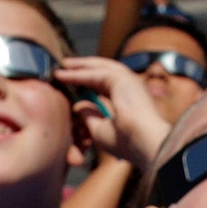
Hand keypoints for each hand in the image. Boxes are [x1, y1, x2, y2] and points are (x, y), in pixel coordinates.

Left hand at [55, 56, 169, 171]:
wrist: (143, 141)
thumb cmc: (127, 142)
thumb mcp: (100, 130)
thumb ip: (89, 116)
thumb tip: (77, 106)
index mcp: (129, 99)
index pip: (105, 85)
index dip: (88, 82)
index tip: (70, 83)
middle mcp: (130, 87)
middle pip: (102, 72)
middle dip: (83, 68)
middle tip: (65, 66)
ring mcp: (128, 80)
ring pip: (99, 68)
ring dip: (79, 66)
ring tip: (63, 65)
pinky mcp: (123, 78)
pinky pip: (94, 73)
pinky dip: (78, 74)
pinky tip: (64, 74)